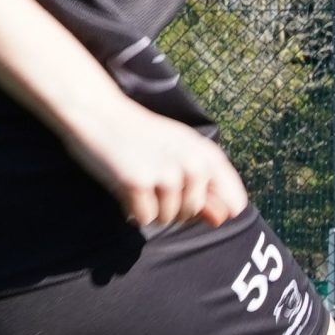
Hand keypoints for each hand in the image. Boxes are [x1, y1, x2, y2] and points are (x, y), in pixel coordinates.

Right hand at [64, 98, 249, 229]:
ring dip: (150, 209)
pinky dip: (132, 211)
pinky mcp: (138, 183)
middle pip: (193, 213)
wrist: (100, 114)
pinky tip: (124, 187)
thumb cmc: (142, 138)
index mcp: (208, 154)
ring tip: (139, 179)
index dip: (214, 208)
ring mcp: (166, 173)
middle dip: (172, 207)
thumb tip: (222, 220)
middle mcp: (193, 164)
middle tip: (152, 178)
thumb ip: (205, 188)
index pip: (235, 201)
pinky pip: (144, 219)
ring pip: (167, 219)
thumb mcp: (181, 155)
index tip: (189, 194)